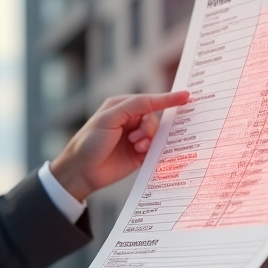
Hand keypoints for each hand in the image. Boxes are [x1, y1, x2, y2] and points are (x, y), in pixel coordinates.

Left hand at [49, 92, 189, 201]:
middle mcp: (130, 121)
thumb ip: (134, 106)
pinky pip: (155, 149)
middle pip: (154, 118)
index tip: (186, 97)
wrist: (81, 171)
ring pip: (156, 134)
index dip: (167, 99)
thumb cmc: (90, 141)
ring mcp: (135, 138)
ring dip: (148, 139)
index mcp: (122, 107)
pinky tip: (140, 152)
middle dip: (149, 127)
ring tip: (135, 146)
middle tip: (136, 138)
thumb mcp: (110, 118)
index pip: (148, 100)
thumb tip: (157, 100)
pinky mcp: (139, 155)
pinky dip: (152, 149)